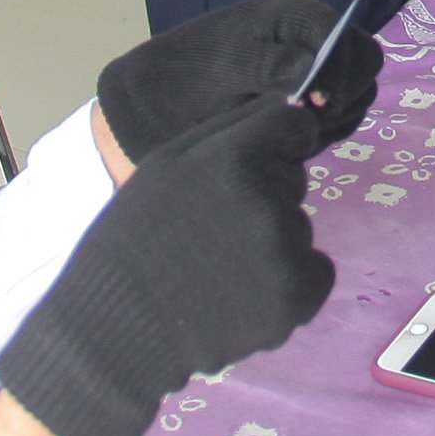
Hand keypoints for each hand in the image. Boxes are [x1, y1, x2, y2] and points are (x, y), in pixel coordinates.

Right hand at [0, 98, 336, 435]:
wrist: (117, 328)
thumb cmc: (135, 237)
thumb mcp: (165, 165)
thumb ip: (228, 132)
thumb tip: (287, 108)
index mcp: (231, 159)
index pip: (293, 126)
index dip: (277, 143)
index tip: (258, 164)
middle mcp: (265, 200)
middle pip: (293, 181)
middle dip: (265, 196)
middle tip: (214, 230)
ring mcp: (284, 253)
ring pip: (299, 228)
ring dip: (273, 243)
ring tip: (219, 269)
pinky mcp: (296, 299)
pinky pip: (317, 271)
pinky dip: (291, 282)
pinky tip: (245, 293)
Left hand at [93, 0, 379, 162]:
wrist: (164, 101)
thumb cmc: (190, 73)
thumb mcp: (223, 66)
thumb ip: (267, 66)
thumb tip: (308, 70)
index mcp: (295, 13)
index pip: (343, 37)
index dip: (339, 70)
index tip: (317, 105)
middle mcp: (314, 35)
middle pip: (364, 61)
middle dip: (345, 93)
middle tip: (310, 118)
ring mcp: (319, 67)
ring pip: (359, 91)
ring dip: (337, 115)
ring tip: (295, 126)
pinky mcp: (316, 96)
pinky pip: (345, 114)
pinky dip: (330, 129)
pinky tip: (295, 134)